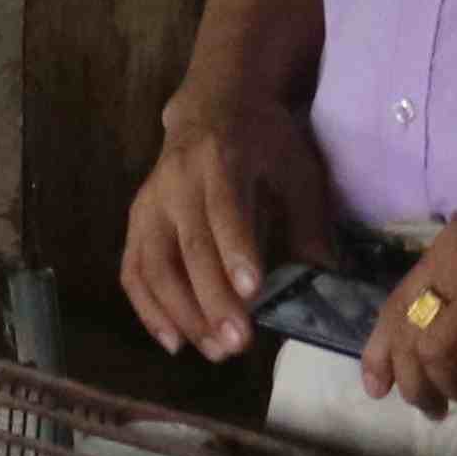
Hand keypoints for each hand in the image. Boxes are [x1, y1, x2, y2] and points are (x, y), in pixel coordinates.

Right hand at [120, 90, 333, 363]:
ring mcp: (150, 203)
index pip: (224, 209)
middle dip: (212, 300)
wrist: (212, 105)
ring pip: (153, 265)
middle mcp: (176, 182)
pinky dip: (147, 309)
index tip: (253, 292)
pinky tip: (174, 341)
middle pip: (189, 248)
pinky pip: (133, 271)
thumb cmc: (263, 140)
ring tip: (213, 350)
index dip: (236, 251)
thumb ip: (309, 221)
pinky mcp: (137, 221)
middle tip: (238, 344)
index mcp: (220, 160)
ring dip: (181, 313)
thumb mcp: (296, 166)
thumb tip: (324, 279)